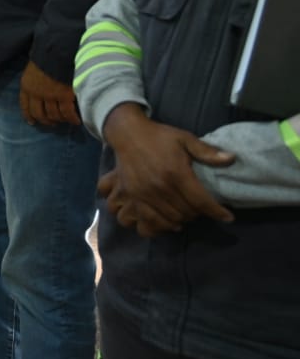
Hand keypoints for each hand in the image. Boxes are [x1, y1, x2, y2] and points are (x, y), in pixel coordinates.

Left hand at [19, 59, 80, 125]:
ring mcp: (50, 95)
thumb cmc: (47, 55)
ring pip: (54, 114)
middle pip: (39, 113)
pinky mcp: (64, 95)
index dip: (28, 115)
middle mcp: (36, 93)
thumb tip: (42, 91)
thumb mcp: (35, 68)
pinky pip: (67, 112)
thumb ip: (36, 80)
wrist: (58, 49)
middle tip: (52, 123)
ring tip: (65, 121)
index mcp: (26, 85)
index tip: (32, 122)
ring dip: (59, 120)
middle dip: (46, 120)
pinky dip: (71, 118)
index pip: (25, 105)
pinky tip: (76, 121)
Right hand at [99, 103, 234, 235]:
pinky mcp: (132, 196)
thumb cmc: (159, 136)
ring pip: (171, 218)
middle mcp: (160, 187)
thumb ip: (207, 152)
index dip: (217, 212)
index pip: (202, 201)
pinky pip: (149, 219)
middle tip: (203, 209)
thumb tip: (232, 158)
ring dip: (183, 219)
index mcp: (176, 173)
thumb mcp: (185, 139)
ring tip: (188, 215)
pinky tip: (169, 222)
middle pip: (188, 212)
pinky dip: (162, 225)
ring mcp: (144, 193)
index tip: (227, 217)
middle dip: (200, 214)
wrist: (127, 134)